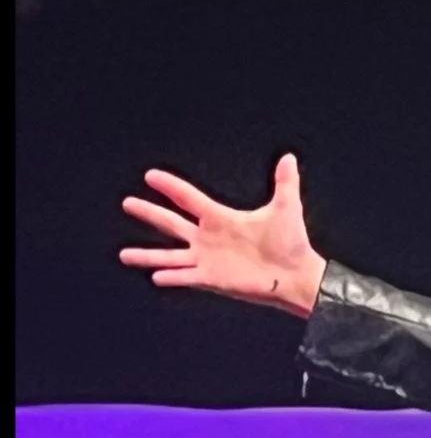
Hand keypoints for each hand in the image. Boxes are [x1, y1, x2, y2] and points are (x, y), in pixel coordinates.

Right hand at [119, 153, 326, 317]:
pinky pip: (186, 277)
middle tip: (127, 203)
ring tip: (124, 254)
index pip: (188, 198)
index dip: (170, 186)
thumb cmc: (292, 243)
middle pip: (171, 223)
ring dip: (148, 255)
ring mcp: (208, 260)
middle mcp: (209, 238)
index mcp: (220, 218)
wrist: (298, 276)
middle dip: (149, 213)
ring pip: (170, 255)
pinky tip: (155, 277)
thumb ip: (285, 183)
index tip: (150, 176)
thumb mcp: (286, 208)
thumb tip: (289, 158)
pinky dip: (172, 277)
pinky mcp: (213, 279)